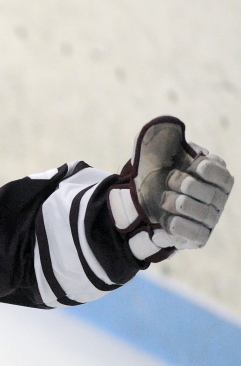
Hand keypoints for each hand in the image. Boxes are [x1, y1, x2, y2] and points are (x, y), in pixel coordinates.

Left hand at [109, 116, 233, 260]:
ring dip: (185, 206)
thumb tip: (169, 128)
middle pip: (213, 195)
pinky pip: (197, 235)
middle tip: (172, 180)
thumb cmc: (156, 173)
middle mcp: (217, 199)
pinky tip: (170, 221)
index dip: (213, 171)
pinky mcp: (198, 237)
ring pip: (205, 215)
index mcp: (215, 178)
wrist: (141, 203)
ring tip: (167, 200)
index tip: (197, 165)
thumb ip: (165, 138)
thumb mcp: (157, 153)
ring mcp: (209, 219)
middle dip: (192, 186)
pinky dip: (184, 228)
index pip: (223, 176)